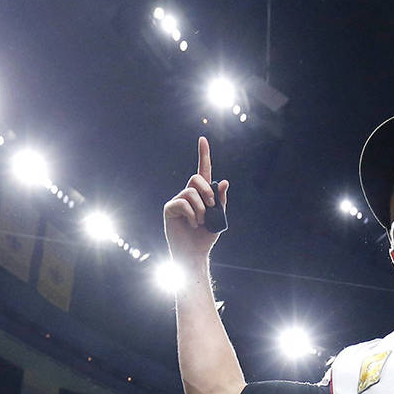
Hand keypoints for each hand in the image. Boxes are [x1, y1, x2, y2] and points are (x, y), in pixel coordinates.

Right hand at [163, 136, 229, 260]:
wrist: (194, 254)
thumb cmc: (205, 237)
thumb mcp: (219, 217)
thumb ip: (221, 200)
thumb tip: (224, 181)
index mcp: (201, 195)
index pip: (203, 171)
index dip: (203, 155)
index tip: (203, 139)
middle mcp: (188, 194)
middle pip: (196, 178)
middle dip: (207, 191)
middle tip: (212, 206)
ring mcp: (177, 201)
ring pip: (191, 192)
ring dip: (201, 208)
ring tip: (201, 221)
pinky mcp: (170, 209)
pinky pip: (182, 203)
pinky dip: (192, 214)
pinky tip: (193, 224)